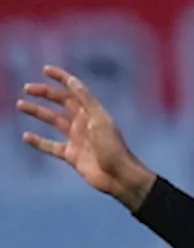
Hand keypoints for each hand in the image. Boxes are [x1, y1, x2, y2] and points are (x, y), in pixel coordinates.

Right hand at [18, 66, 154, 208]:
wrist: (119, 177)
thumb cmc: (113, 147)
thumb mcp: (100, 120)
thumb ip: (86, 100)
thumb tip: (72, 81)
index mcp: (91, 112)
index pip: (74, 90)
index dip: (61, 78)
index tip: (45, 69)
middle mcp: (83, 123)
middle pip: (60, 103)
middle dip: (44, 93)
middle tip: (27, 88)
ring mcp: (76, 139)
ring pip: (52, 121)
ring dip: (37, 112)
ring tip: (20, 105)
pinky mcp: (72, 155)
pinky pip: (51, 146)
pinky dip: (39, 141)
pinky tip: (26, 136)